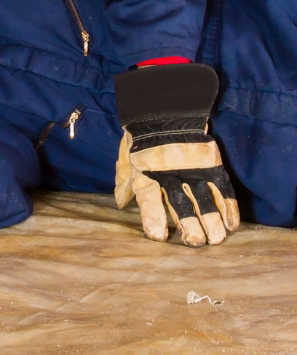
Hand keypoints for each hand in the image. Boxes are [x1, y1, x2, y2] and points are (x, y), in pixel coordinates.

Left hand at [114, 64, 240, 246]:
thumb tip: (122, 203)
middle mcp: (170, 175)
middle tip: (195, 243)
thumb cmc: (140, 140)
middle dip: (189, 225)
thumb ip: (124, 182)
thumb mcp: (125, 159)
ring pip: (205, 199)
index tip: (158, 237)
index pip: (150, 200)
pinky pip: (222, 187)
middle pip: (181, 204)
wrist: (165, 111)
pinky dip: (229, 205)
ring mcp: (193, 170)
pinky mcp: (210, 165)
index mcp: (146, 175)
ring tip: (216, 240)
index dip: (153, 219)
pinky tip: (232, 223)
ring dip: (212, 221)